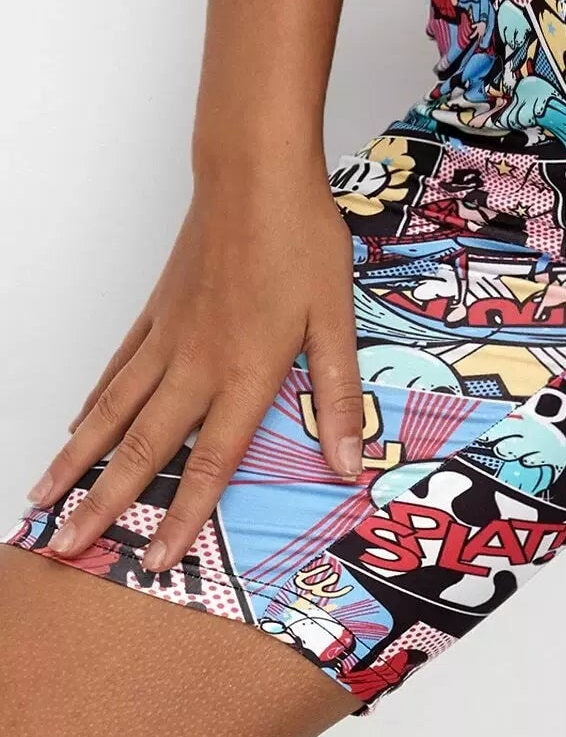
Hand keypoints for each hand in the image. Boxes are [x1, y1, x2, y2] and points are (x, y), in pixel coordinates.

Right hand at [28, 171, 363, 572]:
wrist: (254, 175)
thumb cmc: (302, 241)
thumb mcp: (338, 320)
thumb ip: (338, 395)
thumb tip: (350, 463)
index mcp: (244, 374)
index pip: (210, 463)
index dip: (183, 518)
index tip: (154, 561)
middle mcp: (196, 365)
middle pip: (142, 448)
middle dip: (103, 504)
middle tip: (65, 547)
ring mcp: (168, 338)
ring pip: (112, 411)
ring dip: (78, 460)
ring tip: (43, 498)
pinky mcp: (157, 312)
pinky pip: (117, 369)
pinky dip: (93, 403)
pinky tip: (77, 427)